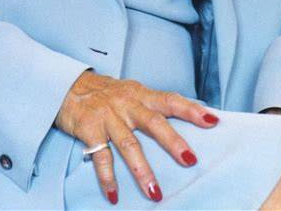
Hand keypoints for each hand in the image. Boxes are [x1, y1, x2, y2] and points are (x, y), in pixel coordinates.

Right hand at [55, 70, 219, 203]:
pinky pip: (100, 157)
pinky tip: (114, 195)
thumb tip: (186, 117)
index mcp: (140, 94)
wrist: (68, 85)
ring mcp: (108, 117)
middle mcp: (126, 104)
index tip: (212, 120)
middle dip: (173, 142)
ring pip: (128, 145)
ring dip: (142, 171)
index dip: (191, 109)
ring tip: (155, 194)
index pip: (170, 100)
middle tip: (190, 160)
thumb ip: (153, 105)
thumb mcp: (132, 92)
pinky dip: (107, 178)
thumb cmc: (106, 93)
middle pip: (153, 123)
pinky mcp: (89, 129)